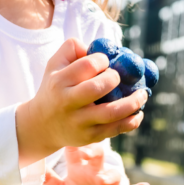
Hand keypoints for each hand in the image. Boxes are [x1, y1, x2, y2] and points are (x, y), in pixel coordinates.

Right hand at [16, 38, 147, 166]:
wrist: (41, 125)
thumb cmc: (54, 89)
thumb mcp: (54, 65)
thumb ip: (72, 49)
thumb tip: (101, 47)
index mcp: (59, 82)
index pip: (88, 65)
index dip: (103, 60)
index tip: (105, 63)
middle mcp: (67, 102)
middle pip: (98, 87)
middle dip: (115, 78)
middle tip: (118, 78)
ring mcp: (78, 122)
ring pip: (111, 112)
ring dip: (133, 102)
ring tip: (142, 94)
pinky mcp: (88, 137)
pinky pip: (115, 130)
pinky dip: (131, 121)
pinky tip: (137, 113)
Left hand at [44, 144, 150, 184]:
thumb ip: (49, 181)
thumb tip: (33, 166)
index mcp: (79, 169)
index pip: (76, 152)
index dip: (73, 144)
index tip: (69, 135)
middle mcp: (96, 172)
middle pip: (97, 156)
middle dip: (95, 152)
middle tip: (90, 150)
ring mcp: (111, 184)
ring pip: (113, 174)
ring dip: (109, 176)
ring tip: (102, 181)